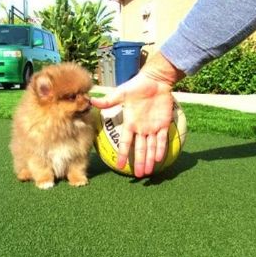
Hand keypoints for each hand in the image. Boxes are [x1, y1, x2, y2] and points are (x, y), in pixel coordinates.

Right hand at [91, 52, 183, 177]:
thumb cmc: (138, 85)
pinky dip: (160, 149)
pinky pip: (162, 140)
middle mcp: (141, 128)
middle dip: (139, 163)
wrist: (156, 79)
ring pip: (151, 148)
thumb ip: (108, 100)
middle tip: (138, 177)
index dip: (123, 154)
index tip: (119, 166)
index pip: (125, 143)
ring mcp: (153, 127)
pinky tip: (159, 159)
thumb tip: (91, 100)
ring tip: (148, 173)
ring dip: (149, 160)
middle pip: (139, 149)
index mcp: (130, 123)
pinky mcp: (164, 124)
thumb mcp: (122, 93)